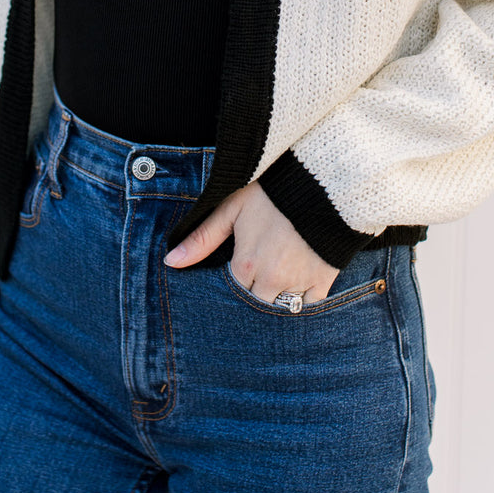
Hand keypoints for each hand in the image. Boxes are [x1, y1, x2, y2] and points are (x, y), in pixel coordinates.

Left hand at [163, 181, 339, 305]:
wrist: (321, 181)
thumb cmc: (271, 193)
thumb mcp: (232, 208)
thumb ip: (202, 238)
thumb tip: (170, 262)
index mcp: (246, 265)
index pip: (231, 295)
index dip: (232, 287)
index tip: (237, 275)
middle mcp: (271, 280)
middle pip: (255, 307)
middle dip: (253, 298)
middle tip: (256, 282)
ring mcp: (298, 282)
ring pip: (281, 311)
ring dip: (276, 302)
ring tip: (275, 285)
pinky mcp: (322, 280)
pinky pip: (310, 307)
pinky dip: (303, 304)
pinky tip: (298, 290)